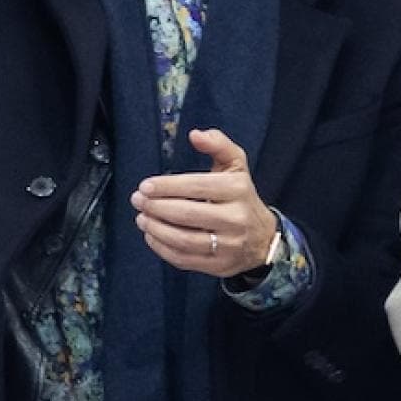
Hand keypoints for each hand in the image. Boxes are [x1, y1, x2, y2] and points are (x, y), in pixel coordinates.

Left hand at [133, 128, 278, 278]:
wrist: (263, 239)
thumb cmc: (241, 197)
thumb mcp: (236, 166)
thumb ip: (218, 144)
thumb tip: (195, 134)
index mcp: (237, 189)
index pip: (197, 186)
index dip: (167, 186)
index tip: (145, 187)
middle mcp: (235, 218)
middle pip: (186, 214)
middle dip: (156, 207)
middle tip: (137, 201)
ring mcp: (228, 245)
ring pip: (183, 239)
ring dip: (156, 229)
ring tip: (141, 218)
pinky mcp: (219, 266)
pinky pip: (184, 259)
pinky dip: (162, 248)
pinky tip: (152, 236)